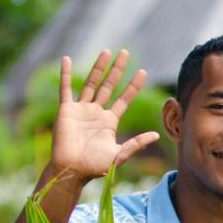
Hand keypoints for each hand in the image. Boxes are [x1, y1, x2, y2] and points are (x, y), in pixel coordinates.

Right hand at [51, 49, 158, 182]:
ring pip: (91, 83)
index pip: (124, 99)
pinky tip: (67, 59)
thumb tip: (156, 135)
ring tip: (106, 51)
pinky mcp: (66, 110)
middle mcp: (96, 112)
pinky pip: (65, 89)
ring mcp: (81, 109)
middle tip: (125, 52)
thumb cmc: (94, 167)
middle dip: (117, 70)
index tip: (143, 72)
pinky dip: (65, 74)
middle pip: (109, 85)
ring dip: (98, 67)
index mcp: (109, 121)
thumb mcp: (119, 155)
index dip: (133, 86)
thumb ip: (136, 143)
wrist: (71, 171)